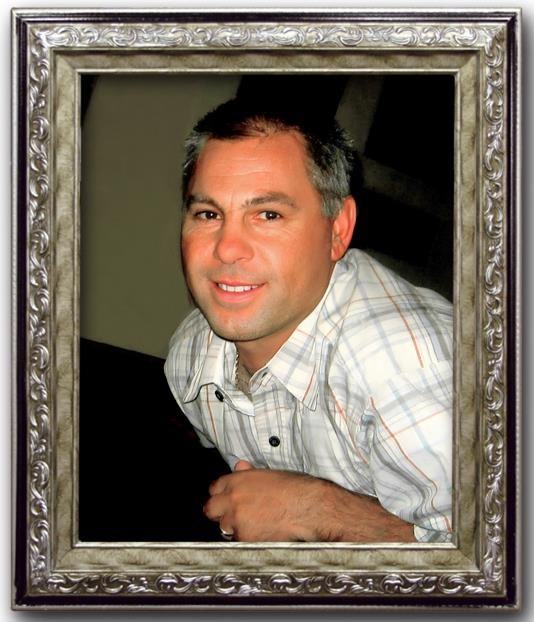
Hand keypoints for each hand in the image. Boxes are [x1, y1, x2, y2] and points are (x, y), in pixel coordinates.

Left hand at [204, 462, 415, 541]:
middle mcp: (233, 499)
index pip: (214, 488)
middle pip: (211, 509)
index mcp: (238, 479)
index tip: (229, 499)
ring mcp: (238, 520)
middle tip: (235, 514)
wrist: (312, 507)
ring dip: (235, 527)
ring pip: (225, 527)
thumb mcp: (270, 474)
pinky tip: (263, 532)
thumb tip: (239, 466)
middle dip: (220, 512)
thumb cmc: (296, 488)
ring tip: (256, 524)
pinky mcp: (247, 538)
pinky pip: (239, 541)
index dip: (223, 494)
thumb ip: (249, 473)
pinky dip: (248, 539)